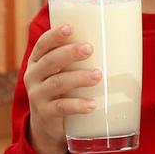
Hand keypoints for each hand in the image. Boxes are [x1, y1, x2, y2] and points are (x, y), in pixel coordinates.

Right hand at [23, 24, 100, 153]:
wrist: (48, 126)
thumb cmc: (64, 91)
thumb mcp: (65, 73)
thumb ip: (81, 60)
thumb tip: (119, 41)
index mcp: (38, 62)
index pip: (43, 45)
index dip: (54, 36)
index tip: (70, 27)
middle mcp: (34, 76)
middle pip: (50, 61)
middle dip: (69, 53)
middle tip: (89, 48)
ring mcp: (38, 95)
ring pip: (57, 83)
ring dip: (78, 78)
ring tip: (97, 75)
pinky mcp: (46, 114)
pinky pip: (61, 108)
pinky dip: (77, 105)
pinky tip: (92, 105)